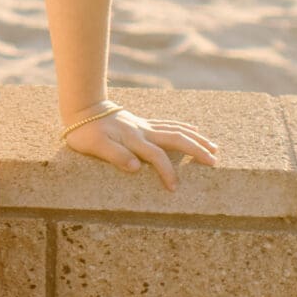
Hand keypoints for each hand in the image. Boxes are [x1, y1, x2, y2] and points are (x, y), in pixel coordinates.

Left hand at [62, 107, 218, 191]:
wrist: (82, 108)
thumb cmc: (85, 132)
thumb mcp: (95, 146)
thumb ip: (115, 156)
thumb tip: (135, 167)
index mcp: (133, 140)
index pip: (156, 156)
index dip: (167, 172)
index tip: (174, 188)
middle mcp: (143, 131)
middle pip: (175, 138)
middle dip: (196, 149)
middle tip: (214, 161)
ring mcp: (144, 125)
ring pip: (175, 129)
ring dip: (195, 138)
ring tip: (214, 147)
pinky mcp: (142, 122)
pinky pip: (167, 123)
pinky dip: (182, 126)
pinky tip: (193, 128)